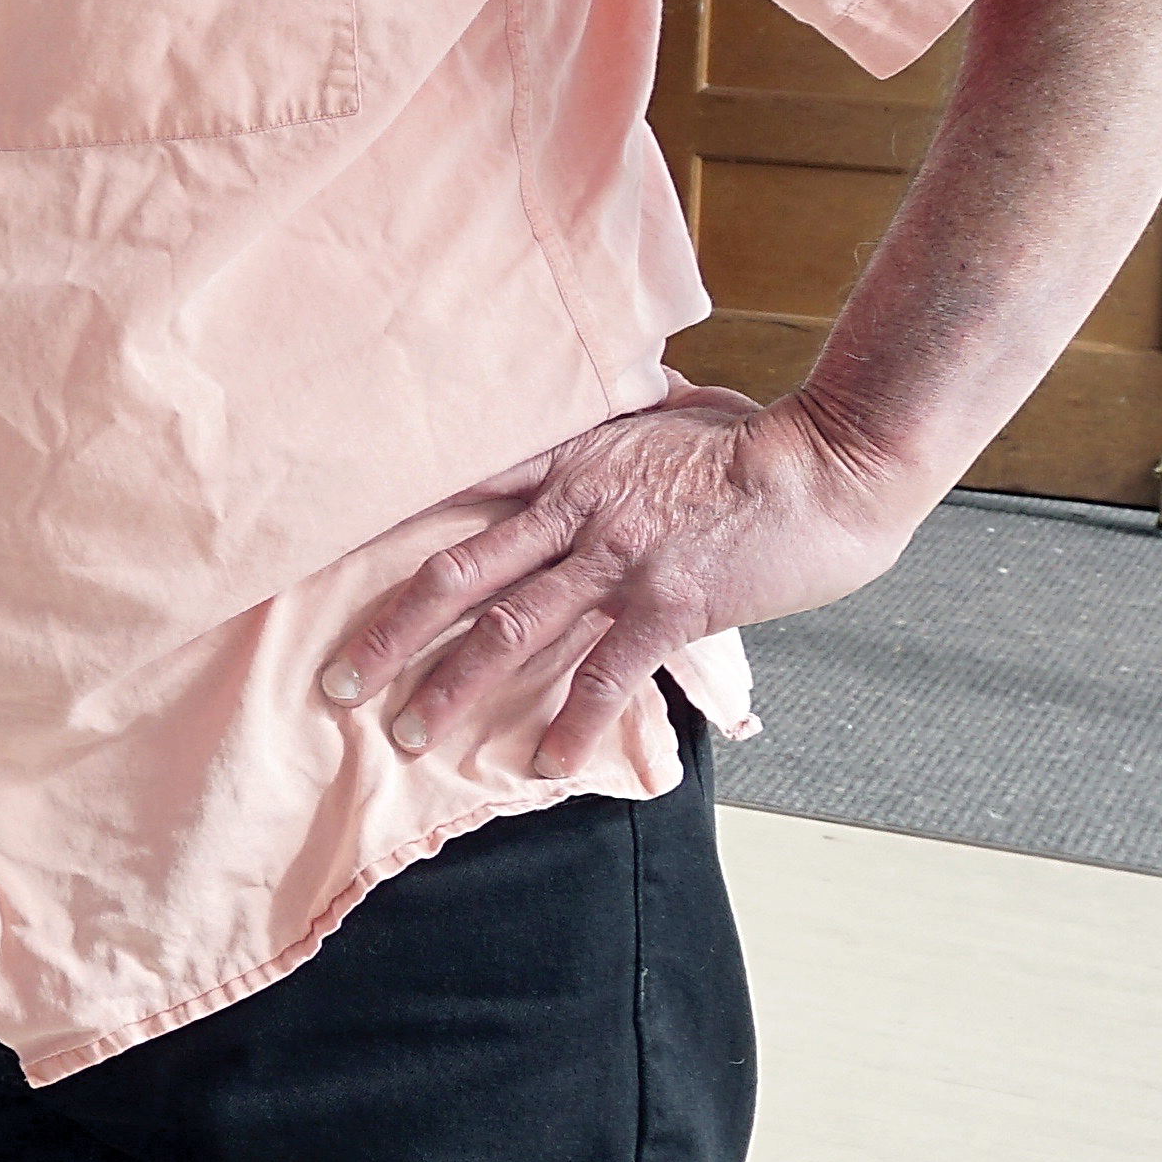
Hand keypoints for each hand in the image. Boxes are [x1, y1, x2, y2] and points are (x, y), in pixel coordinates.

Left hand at [323, 384, 918, 776]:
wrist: (827, 462)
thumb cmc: (756, 437)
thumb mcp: (668, 414)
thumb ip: (625, 422)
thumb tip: (630, 400)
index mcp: (566, 462)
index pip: (458, 493)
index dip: (393, 530)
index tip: (335, 566)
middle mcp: (573, 510)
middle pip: (456, 574)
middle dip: (392, 632)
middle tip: (342, 678)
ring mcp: (615, 558)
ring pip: (508, 628)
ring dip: (453, 685)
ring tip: (410, 731)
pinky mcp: (666, 604)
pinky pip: (603, 673)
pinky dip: (571, 721)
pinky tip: (543, 761)